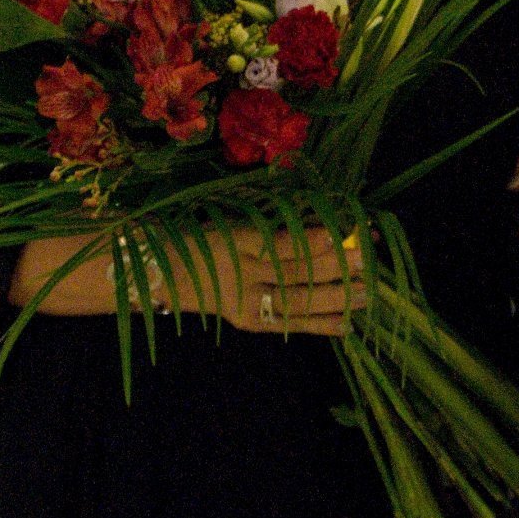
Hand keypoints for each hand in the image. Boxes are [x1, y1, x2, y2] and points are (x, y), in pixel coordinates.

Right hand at [15, 225, 367, 335]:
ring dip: (337, 298)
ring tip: (370, 292)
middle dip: (340, 266)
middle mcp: (239, 272)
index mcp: (233, 238)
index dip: (325, 235)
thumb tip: (310, 191)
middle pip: (298, 272)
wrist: (144, 268)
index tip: (357, 222)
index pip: (287, 240)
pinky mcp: (242, 319)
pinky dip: (318, 326)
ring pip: (297, 302)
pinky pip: (286, 324)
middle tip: (374, 257)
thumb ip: (260, 207)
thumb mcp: (219, 209)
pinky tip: (347, 326)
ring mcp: (240, 300)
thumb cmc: (186, 227)